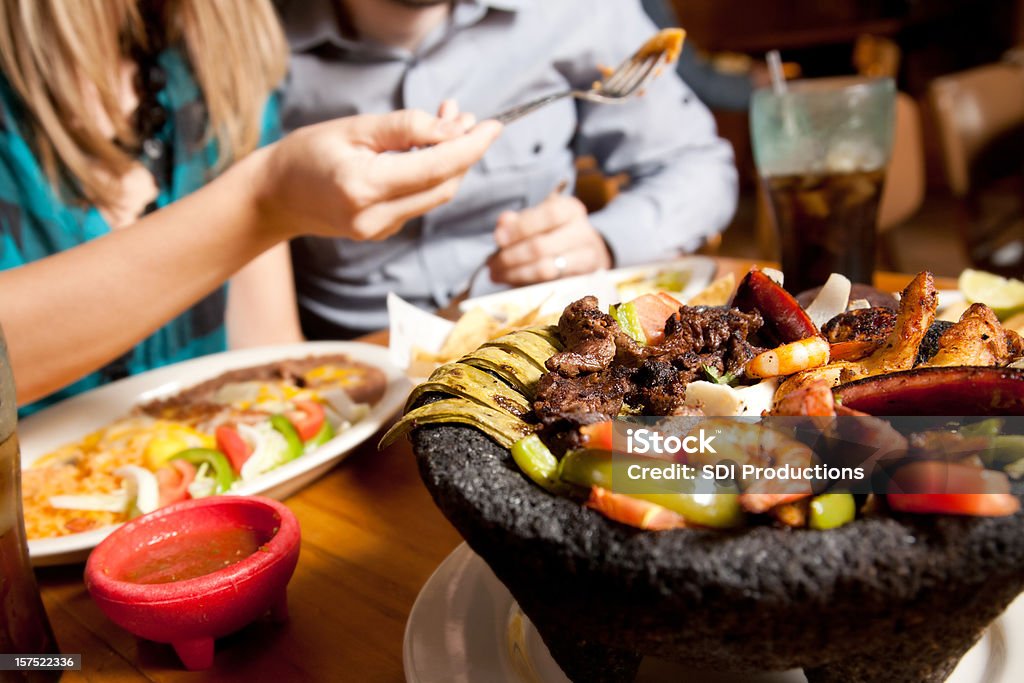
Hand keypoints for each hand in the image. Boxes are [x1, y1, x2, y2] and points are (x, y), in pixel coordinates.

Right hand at [256, 109, 501, 240]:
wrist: (275, 196)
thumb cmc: (308, 153)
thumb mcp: (355, 128)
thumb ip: (407, 128)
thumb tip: (454, 128)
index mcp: (364, 188)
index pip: (436, 169)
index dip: (470, 147)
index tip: (494, 126)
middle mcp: (375, 217)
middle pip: (444, 186)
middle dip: (464, 152)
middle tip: (466, 116)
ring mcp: (380, 230)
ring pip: (435, 196)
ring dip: (450, 161)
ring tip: (449, 122)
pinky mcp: (382, 233)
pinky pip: (420, 201)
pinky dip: (432, 175)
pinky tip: (427, 149)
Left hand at [488, 193, 611, 284]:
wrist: (584, 251)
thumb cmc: (554, 232)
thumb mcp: (538, 219)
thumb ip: (518, 221)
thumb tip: (503, 224)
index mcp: (570, 210)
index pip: (548, 215)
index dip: (521, 227)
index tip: (498, 239)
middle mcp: (582, 232)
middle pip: (542, 246)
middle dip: (511, 257)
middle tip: (492, 264)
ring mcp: (586, 258)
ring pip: (546, 269)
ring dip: (515, 274)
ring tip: (497, 274)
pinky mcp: (582, 281)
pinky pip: (549, 285)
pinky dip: (526, 284)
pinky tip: (511, 281)